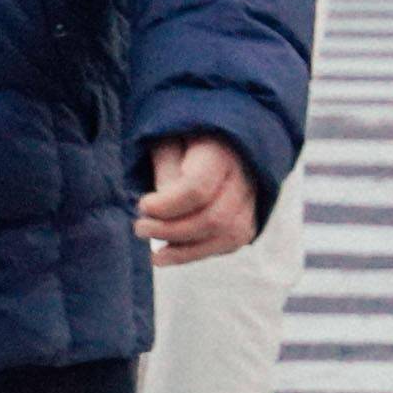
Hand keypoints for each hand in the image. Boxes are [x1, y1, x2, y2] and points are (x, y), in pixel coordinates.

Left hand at [136, 133, 263, 264]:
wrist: (221, 139)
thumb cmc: (185, 139)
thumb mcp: (167, 141)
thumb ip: (164, 171)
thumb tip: (160, 211)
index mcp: (221, 152)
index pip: (198, 189)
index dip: (167, 205)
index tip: (142, 205)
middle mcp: (245, 177)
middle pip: (213, 218)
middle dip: (171, 230)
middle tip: (140, 228)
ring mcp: (253, 200)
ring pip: (227, 236)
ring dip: (185, 251)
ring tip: (155, 253)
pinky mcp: (251, 218)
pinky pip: (230, 243)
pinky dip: (199, 253)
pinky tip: (173, 252)